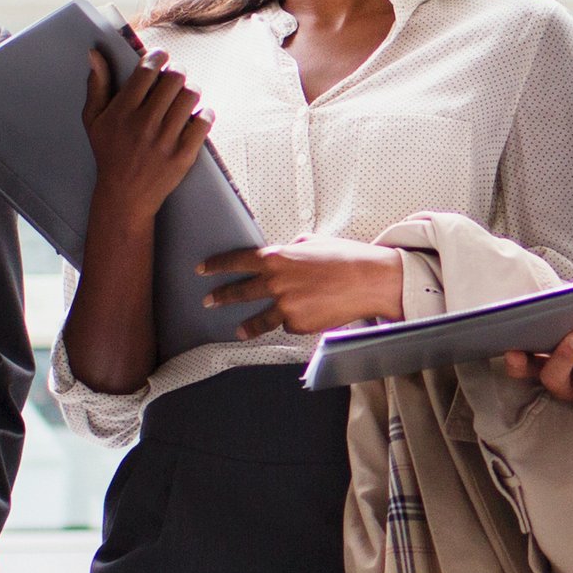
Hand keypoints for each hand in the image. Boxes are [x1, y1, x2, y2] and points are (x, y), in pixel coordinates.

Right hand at [81, 47, 211, 224]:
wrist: (125, 196)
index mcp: (123, 111)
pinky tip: (196, 115)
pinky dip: (204, 114)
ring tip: (183, 96)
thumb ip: (97, 85)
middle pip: (174, 78)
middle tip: (174, 77)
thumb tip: (95, 54)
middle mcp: (144, 123)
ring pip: (191, 95)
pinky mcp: (184, 155)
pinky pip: (204, 121)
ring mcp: (165, 140)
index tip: (160, 57)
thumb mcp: (94, 120)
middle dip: (176, 71)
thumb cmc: (109, 153)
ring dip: (190, 90)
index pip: (147, 70)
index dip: (157, 56)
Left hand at [201, 233, 406, 337]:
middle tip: (209, 301)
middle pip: (240, 292)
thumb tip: (284, 254)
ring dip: (245, 326)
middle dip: (221, 296)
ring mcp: (285, 306)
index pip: (237, 261)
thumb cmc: (345, 258)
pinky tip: (307, 315)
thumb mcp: (313, 242)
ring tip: (238, 330)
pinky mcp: (299, 325)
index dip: (217, 265)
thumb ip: (292, 249)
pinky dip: (293, 321)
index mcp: (277, 258)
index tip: (203, 270)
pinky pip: (288, 325)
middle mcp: (275, 283)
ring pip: (259, 320)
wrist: (369, 281)